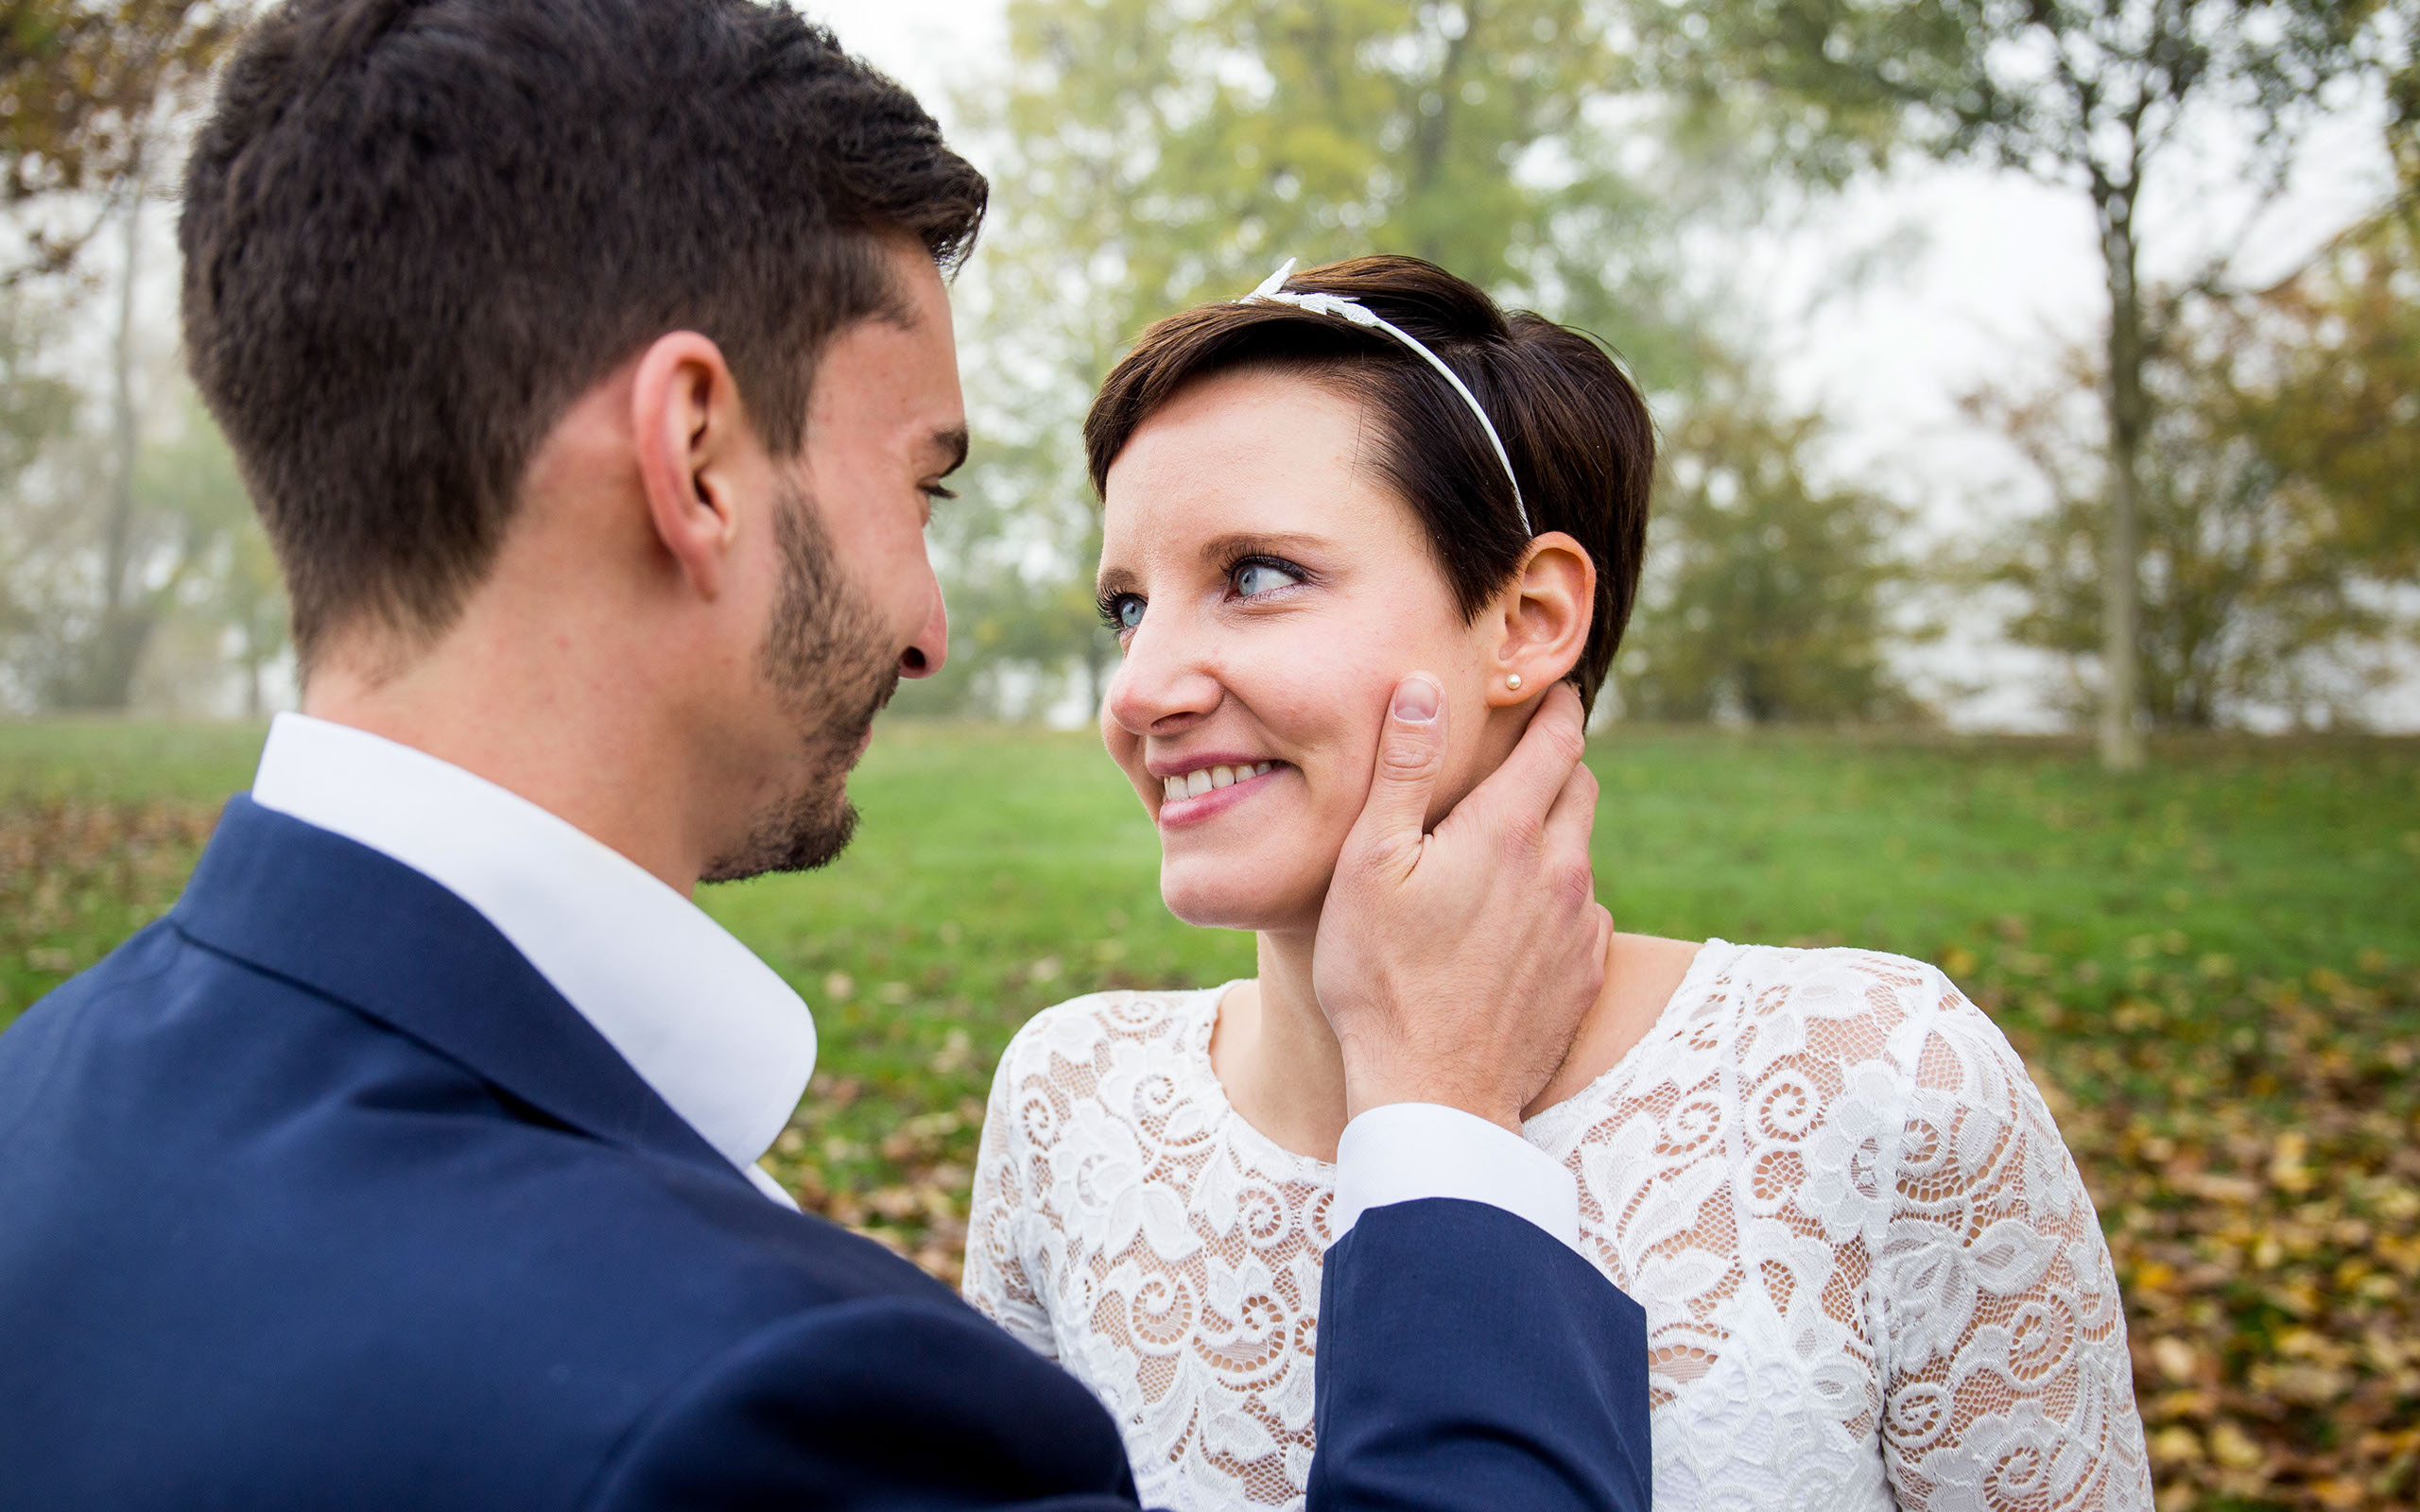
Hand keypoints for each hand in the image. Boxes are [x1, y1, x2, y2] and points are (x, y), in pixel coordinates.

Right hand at [1312, 675, 1612, 1132]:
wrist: (1434, 1095)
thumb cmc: (1381, 978)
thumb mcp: (1369, 864)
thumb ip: (1405, 769)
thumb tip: (1424, 688)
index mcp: (1508, 830)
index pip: (1559, 739)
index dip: (1556, 707)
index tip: (1550, 692)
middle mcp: (1561, 870)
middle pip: (1580, 788)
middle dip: (1557, 764)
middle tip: (1520, 760)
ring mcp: (1581, 926)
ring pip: (1582, 852)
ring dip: (1554, 835)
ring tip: (1502, 848)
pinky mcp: (1585, 974)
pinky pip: (1584, 913)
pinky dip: (1557, 899)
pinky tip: (1512, 922)